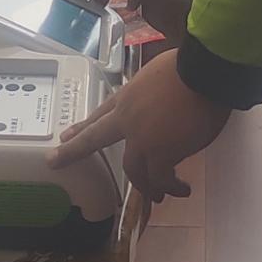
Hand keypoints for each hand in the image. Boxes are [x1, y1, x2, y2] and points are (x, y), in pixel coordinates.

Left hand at [48, 50, 227, 203]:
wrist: (204, 71)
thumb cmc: (190, 65)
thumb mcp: (158, 73)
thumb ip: (152, 92)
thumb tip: (165, 102)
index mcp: (128, 97)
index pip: (101, 114)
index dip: (84, 126)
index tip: (66, 135)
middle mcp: (128, 119)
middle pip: (96, 139)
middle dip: (75, 151)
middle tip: (56, 160)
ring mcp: (142, 139)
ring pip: (134, 170)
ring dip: (145, 185)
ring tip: (156, 196)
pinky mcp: (161, 154)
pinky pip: (161, 178)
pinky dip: (171, 186)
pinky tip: (181, 189)